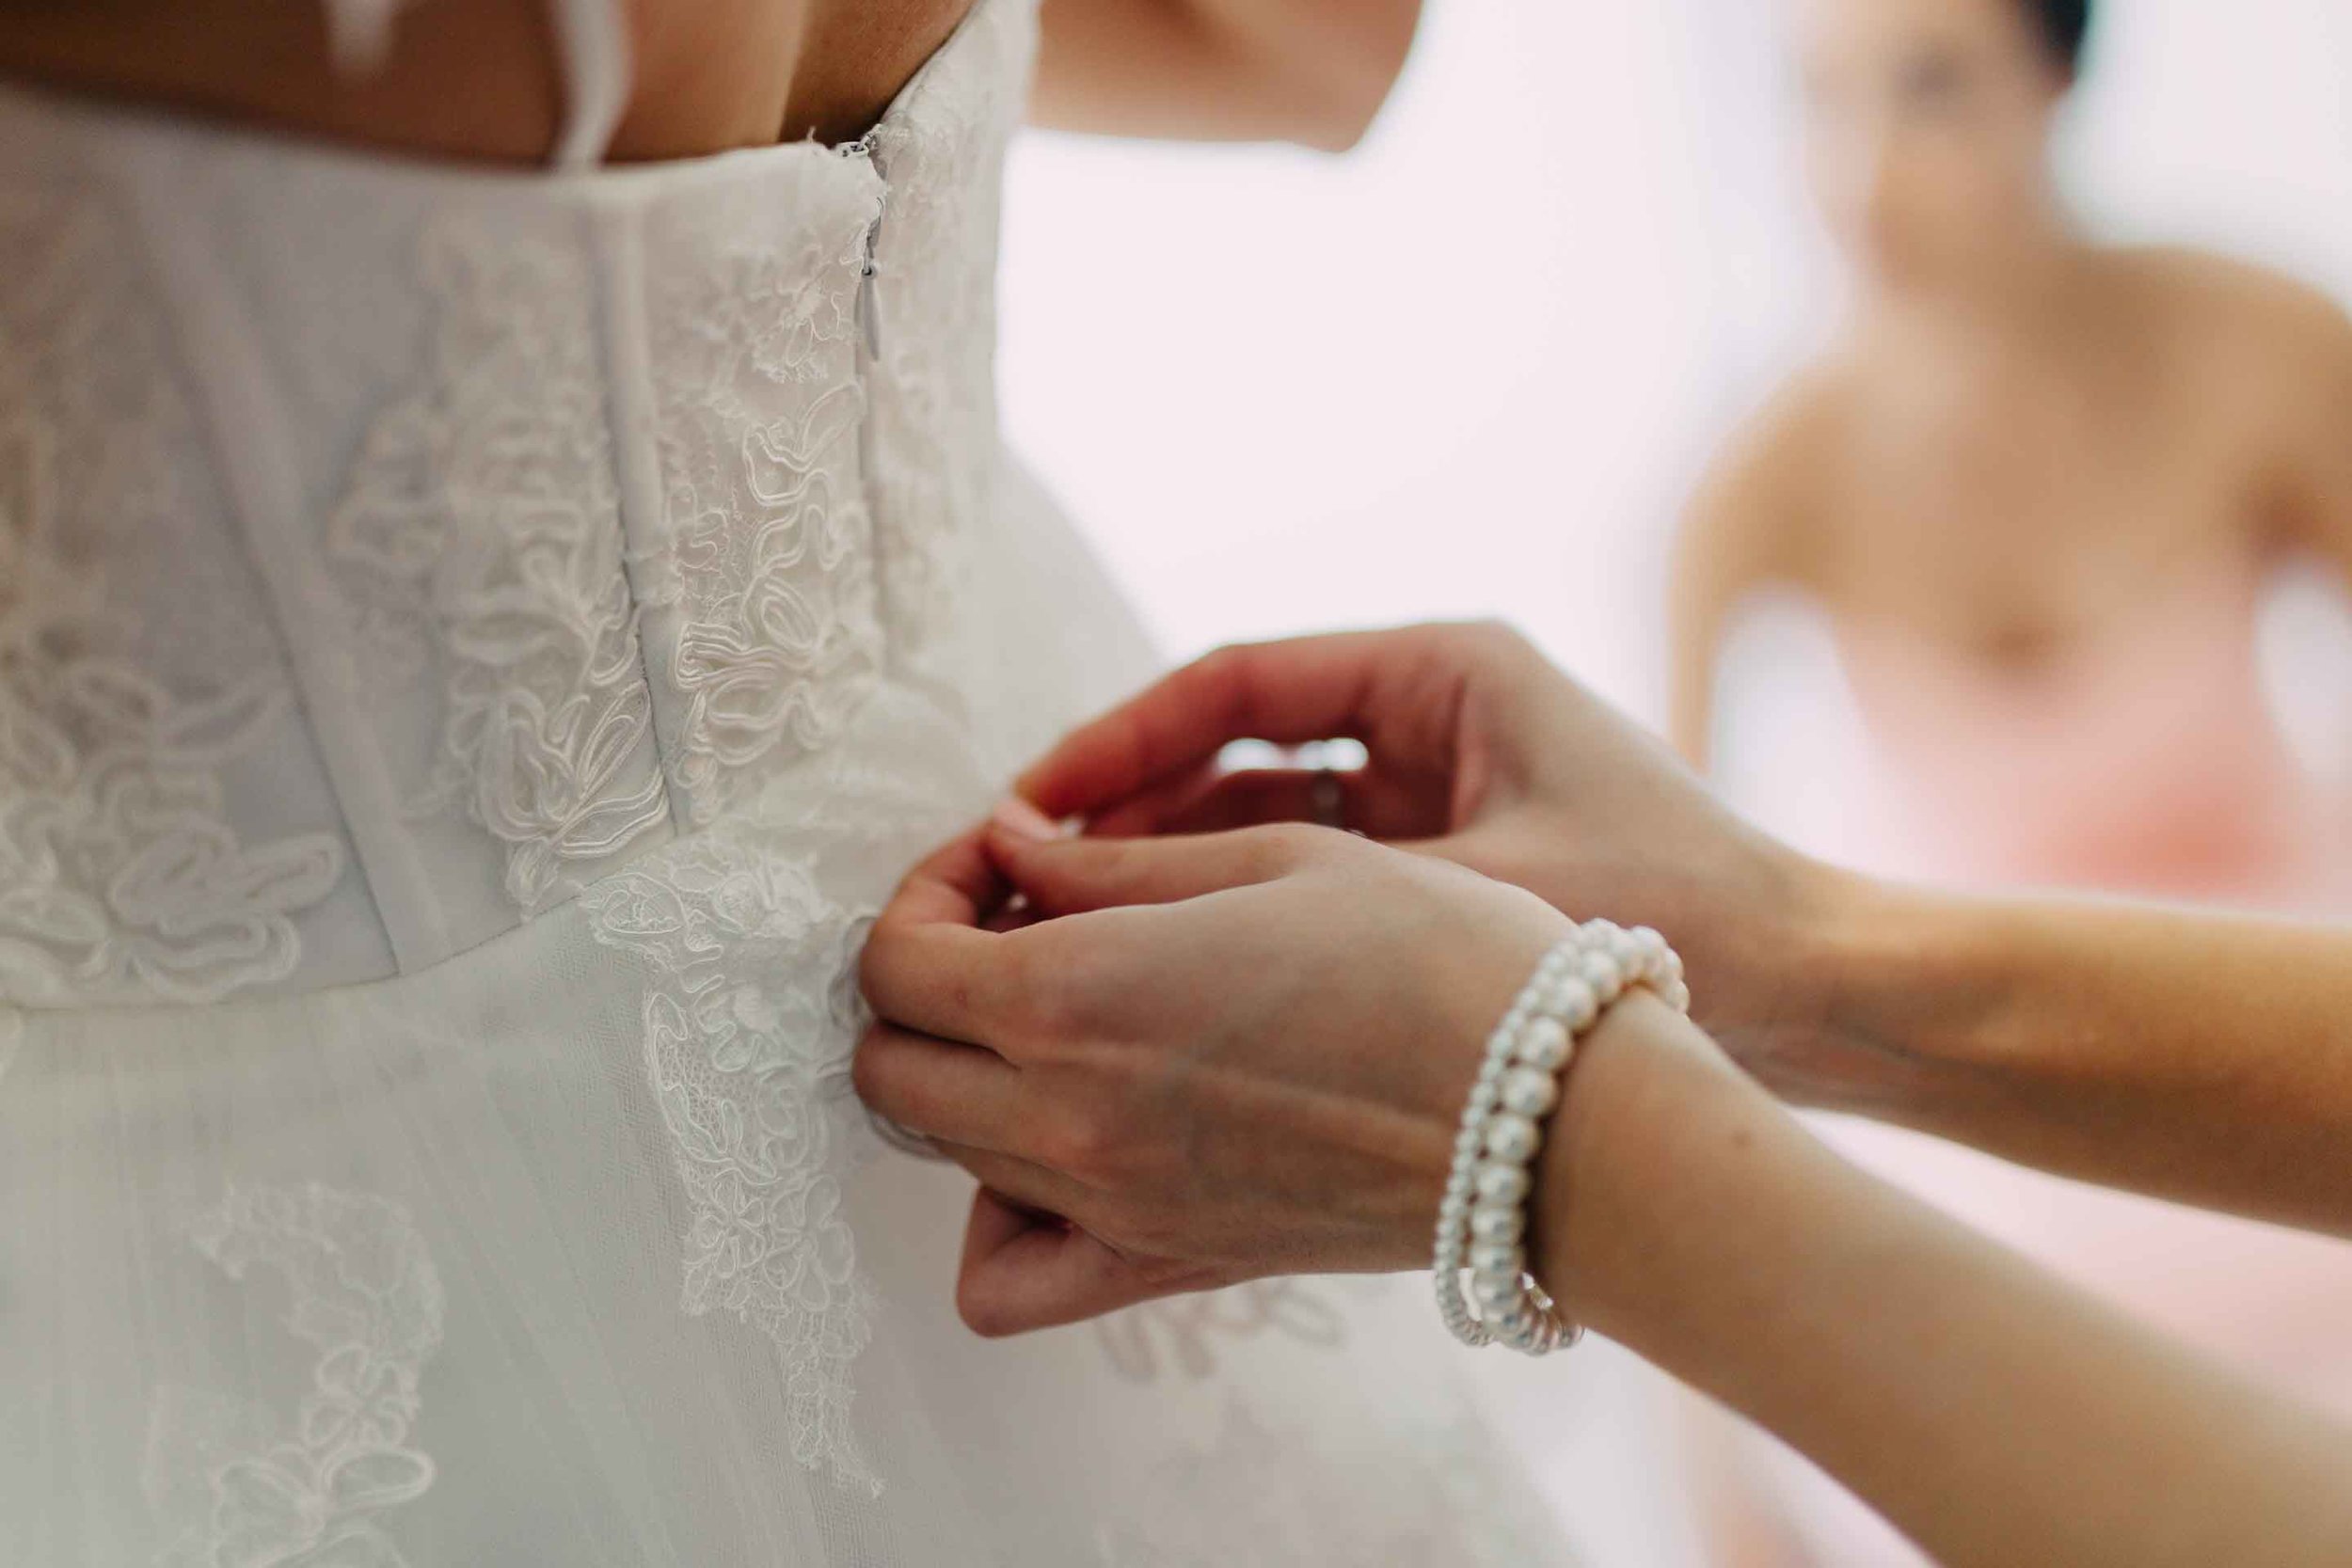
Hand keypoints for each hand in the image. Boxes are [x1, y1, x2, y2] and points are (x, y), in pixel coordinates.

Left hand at [855, 814, 1572, 1334]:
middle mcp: (1066, 1116)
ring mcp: (1109, 1205)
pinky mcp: (1164, 1262)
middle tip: (1013, 923)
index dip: (926, 891)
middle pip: (889, 1063)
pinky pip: (1007, 1277)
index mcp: (1075, 997)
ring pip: (941, 1149)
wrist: (1558, 1116)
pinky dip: (991, 1219)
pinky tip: (1052, 1148)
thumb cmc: (1440, 959)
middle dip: (924, 977)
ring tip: (1053, 1011)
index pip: (895, 960)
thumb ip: (1108, 864)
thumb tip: (1009, 846)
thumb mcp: (1272, 859)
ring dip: (958, 1070)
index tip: (998, 859)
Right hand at [1014, 622, 1843, 1092]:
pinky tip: (1161, 969)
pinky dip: (1240, 911)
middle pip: (1236, 748)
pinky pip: (1311, 876)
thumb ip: (1285, 883)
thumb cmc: (1680, 921)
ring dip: (1172, 866)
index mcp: (1445, 669)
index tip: (1024, 810)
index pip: (1234, 683)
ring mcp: (1440, 790)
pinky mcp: (1449, 865)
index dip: (1116, 744)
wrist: (1825, 1000)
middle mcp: (1434, 714)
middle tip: (1018, 883)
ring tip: (1065, 933)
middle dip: (1128, 813)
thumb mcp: (1470, 890)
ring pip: (1263, 817)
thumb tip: (1098, 885)